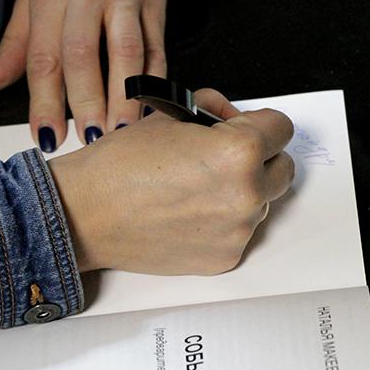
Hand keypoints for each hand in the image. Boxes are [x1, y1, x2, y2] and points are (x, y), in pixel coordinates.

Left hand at [0, 0, 169, 149]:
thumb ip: (16, 41)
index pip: (44, 57)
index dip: (44, 102)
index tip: (47, 136)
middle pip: (85, 57)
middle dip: (85, 104)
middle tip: (87, 140)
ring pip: (126, 53)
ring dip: (124, 98)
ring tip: (120, 130)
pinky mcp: (156, 2)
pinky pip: (156, 46)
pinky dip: (154, 80)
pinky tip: (147, 105)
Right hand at [49, 89, 294, 274]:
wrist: (86, 213)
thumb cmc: (119, 165)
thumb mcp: (170, 117)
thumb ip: (214, 111)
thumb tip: (233, 118)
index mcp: (238, 152)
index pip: (282, 127)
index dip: (261, 123)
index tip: (246, 127)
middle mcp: (246, 195)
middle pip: (283, 169)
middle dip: (261, 158)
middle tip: (227, 156)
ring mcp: (237, 231)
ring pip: (262, 202)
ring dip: (242, 191)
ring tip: (199, 187)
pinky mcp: (224, 258)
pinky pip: (240, 231)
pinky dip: (224, 221)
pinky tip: (190, 212)